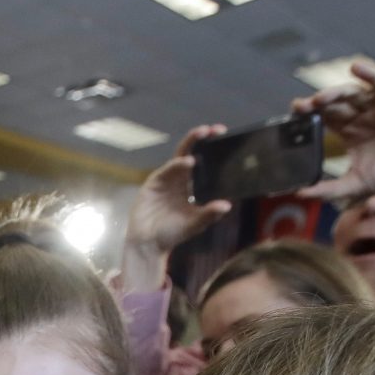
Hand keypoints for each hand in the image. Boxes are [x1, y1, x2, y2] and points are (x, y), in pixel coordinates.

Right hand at [120, 126, 234, 292]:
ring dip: (190, 145)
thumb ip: (209, 214)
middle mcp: (179, 179)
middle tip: (214, 129)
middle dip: (201, 138)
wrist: (148, 245)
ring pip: (179, 157)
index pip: (204, 163)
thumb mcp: (194, 224)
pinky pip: (166, 170)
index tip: (225, 138)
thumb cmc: (172, 234)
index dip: (212, 150)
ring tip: (202, 135)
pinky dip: (176, 165)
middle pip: (191, 152)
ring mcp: (165, 179)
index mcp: (191, 186)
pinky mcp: (153, 183)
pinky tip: (187, 162)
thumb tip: (227, 205)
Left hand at [290, 60, 374, 224]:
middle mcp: (362, 115)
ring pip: (353, 93)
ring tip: (319, 98)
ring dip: (334, 93)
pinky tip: (357, 67)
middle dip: (316, 104)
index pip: (324, 118)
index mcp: (350, 131)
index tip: (292, 118)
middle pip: (334, 104)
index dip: (308, 116)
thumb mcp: (357, 185)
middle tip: (299, 108)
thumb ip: (328, 190)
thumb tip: (299, 194)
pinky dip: (370, 73)